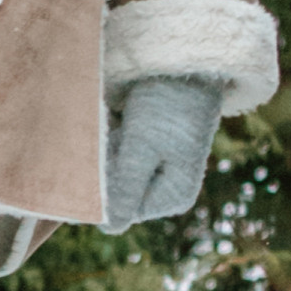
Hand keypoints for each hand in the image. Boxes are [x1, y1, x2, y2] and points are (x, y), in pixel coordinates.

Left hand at [103, 71, 220, 231]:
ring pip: (115, 171)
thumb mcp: (142, 147)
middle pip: (119, 190)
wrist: (186, 61)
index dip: (106, 187)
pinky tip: (115, 119)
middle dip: (106, 167)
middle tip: (111, 133)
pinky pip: (120, 154)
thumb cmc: (167, 104)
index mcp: (173, 196)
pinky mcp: (148, 147)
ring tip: (115, 123)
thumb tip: (108, 230)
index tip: (105, 154)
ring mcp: (158, 167)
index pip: (122, 208)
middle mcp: (167, 187)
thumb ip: (124, 188)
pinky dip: (111, 139)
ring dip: (106, 150)